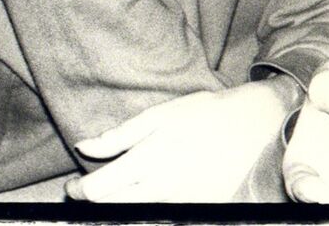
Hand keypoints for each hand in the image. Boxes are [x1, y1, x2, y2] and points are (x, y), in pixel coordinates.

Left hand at [65, 77, 296, 201]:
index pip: (99, 191)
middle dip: (93, 203)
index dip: (79, 192)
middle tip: (86, 192)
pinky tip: (144, 197)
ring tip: (115, 192)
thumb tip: (83, 146)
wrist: (255, 127)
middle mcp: (161, 188)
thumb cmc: (205, 114)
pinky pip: (161, 215)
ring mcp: (180, 203)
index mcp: (149, 161)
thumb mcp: (159, 116)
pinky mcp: (196, 209)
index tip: (73, 187)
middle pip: (113, 208)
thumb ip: (119, 136)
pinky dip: (145, 209)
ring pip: (136, 215)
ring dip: (119, 206)